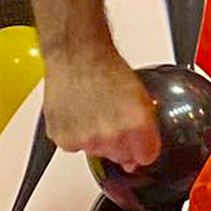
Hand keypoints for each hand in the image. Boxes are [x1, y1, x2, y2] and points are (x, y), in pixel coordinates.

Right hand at [43, 51, 161, 171]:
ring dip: (96, 138)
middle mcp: (111, 136)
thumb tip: (145, 149)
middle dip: (119, 142)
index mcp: (135, 125)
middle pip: (121, 156)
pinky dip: (75, 134)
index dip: (142, 148)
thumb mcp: (140, 94)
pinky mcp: (64, 139)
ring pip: (97, 152)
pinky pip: (74, 147)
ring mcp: (86, 140)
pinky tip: (78, 114)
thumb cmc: (106, 67)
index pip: (146, 156)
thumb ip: (146, 126)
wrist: (77, 54)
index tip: (138, 141)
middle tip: (111, 116)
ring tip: (93, 110)